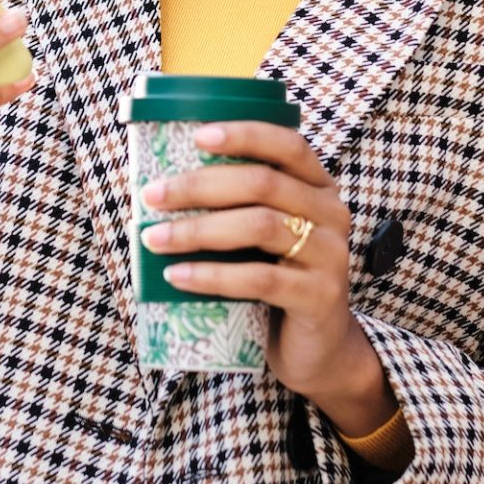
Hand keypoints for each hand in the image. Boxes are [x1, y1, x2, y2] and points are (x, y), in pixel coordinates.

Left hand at [140, 120, 395, 431]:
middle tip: (152, 196)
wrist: (318, 349)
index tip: (197, 136)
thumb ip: (236, 206)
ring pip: (259, 226)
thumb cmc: (277, 280)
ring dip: (198, 230)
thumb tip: (162, 184)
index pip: (288, 145)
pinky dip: (212, 276)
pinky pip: (260, 279)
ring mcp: (330, 255)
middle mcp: (331, 213)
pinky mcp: (319, 296)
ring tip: (154, 238)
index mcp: (318, 187)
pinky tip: (177, 275)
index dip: (245, 135)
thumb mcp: (263, 236)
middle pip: (263, 183)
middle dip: (200, 185)